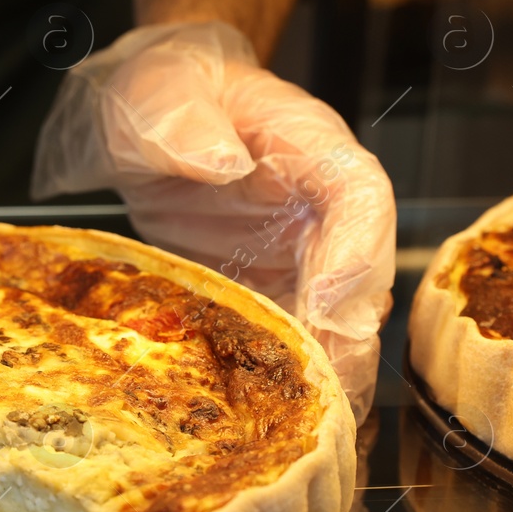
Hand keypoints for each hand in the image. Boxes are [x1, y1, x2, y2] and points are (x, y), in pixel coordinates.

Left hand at [33, 20, 394, 418]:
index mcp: (311, 147)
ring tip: (306, 419)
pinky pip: (295, 337)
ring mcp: (302, 255)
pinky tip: (273, 418)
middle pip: (363, 274)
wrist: (149, 120)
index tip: (329, 300)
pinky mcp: (273, 291)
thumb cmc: (167, 94)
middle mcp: (322, 208)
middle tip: (320, 386)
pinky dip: (290, 375)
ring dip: (327, 368)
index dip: (355, 250)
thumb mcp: (158, 93)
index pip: (360, 196)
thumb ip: (182, 118)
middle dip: (345, 334)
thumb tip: (217, 159)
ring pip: (339, 319)